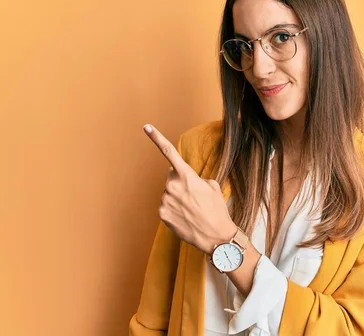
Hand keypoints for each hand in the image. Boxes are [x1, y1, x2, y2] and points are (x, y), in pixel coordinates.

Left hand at [143, 124, 236, 254]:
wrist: (216, 236)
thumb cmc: (217, 210)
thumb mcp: (213, 187)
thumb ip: (196, 179)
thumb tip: (188, 181)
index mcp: (186, 176)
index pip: (169, 152)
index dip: (157, 138)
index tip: (146, 127)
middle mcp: (172, 186)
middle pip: (170, 177)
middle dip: (179, 182)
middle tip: (194, 196)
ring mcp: (165, 201)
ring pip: (168, 193)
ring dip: (177, 198)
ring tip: (192, 210)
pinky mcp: (162, 214)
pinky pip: (166, 206)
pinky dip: (173, 210)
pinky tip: (185, 217)